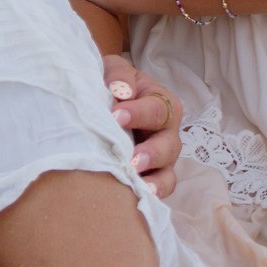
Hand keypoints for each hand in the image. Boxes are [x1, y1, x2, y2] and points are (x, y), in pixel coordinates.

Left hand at [104, 53, 180, 197]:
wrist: (98, 100)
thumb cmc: (111, 84)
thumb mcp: (113, 70)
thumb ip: (118, 76)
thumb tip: (120, 91)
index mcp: (161, 102)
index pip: (156, 109)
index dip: (138, 114)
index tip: (116, 116)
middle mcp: (167, 132)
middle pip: (168, 144)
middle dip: (152, 152)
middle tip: (133, 158)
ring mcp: (162, 158)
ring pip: (168, 172)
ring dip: (154, 178)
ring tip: (137, 181)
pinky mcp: (152, 177)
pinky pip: (159, 189)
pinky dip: (152, 194)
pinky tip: (138, 196)